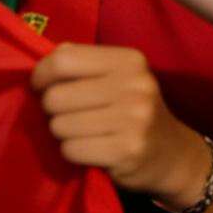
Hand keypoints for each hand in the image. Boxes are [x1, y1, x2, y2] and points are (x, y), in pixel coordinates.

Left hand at [32, 42, 208, 207]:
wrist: (169, 152)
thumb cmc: (132, 110)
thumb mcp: (118, 77)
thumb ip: (83, 64)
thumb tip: (44, 64)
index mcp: (129, 60)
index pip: (65, 59)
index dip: (42, 75)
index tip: (42, 87)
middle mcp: (135, 84)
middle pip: (56, 96)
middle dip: (53, 110)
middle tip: (70, 114)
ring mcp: (134, 118)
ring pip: (60, 125)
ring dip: (63, 133)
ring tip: (84, 132)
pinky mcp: (127, 149)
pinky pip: (71, 150)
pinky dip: (72, 152)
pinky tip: (91, 148)